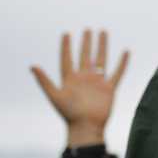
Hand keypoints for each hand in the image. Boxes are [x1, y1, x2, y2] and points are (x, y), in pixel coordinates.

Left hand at [32, 29, 129, 147]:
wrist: (86, 128)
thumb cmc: (69, 114)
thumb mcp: (54, 95)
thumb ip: (44, 81)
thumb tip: (32, 66)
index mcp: (70, 79)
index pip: (67, 59)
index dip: (65, 47)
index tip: (66, 34)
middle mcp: (84, 79)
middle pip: (85, 56)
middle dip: (86, 43)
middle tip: (87, 29)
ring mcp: (97, 83)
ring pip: (101, 60)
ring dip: (102, 46)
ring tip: (103, 32)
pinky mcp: (109, 89)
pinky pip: (117, 73)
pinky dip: (122, 63)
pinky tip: (126, 52)